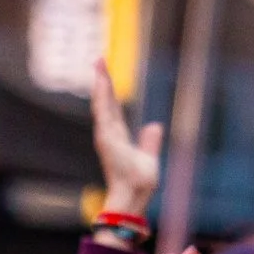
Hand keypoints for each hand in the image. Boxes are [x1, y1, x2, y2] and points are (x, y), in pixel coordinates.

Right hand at [90, 56, 161, 221]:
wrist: (135, 194)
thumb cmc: (140, 181)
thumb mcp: (149, 155)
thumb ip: (150, 141)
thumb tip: (155, 126)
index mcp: (118, 137)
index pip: (112, 108)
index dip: (109, 91)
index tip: (105, 75)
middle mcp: (109, 134)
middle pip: (105, 101)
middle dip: (102, 80)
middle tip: (98, 59)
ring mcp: (106, 136)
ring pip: (102, 103)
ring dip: (100, 83)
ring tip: (99, 64)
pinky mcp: (106, 139)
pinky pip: (104, 113)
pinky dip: (101, 97)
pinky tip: (101, 82)